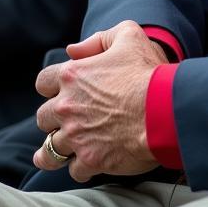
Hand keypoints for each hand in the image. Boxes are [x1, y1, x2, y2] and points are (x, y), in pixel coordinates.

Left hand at [33, 20, 167, 182]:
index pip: (43, 82)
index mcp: (72, 76)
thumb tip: (73, 50)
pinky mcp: (90, 160)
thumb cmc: (147, 71)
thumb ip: (99, 39)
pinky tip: (89, 162)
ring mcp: (76, 136)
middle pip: (43, 117)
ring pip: (49, 150)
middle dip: (54, 118)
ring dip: (55, 150)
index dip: (52, 86)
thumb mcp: (128, 36)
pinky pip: (74, 170)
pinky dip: (82, 167)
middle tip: (69, 119)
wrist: (164, 108)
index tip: (61, 91)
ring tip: (61, 151)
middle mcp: (67, 107)